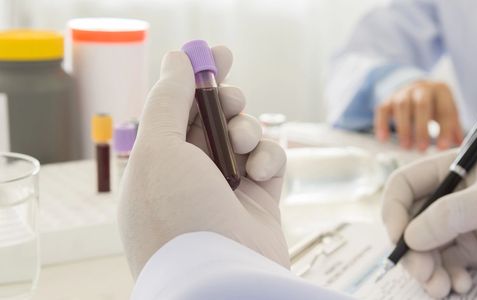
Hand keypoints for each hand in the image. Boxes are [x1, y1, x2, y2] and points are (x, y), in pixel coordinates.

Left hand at [118, 48, 288, 276]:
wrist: (222, 279)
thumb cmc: (178, 218)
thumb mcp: (159, 150)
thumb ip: (168, 101)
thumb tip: (176, 60)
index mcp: (157, 165)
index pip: (175, 110)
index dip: (195, 78)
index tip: (218, 53)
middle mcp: (190, 177)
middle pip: (212, 120)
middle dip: (225, 101)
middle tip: (231, 98)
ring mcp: (227, 190)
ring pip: (244, 137)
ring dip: (246, 129)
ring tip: (242, 141)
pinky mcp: (261, 202)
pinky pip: (270, 161)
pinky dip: (269, 156)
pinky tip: (261, 170)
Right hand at [374, 80, 462, 150]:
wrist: (417, 88)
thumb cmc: (435, 105)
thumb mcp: (447, 112)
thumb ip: (454, 128)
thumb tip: (462, 148)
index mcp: (441, 90)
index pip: (445, 110)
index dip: (445, 130)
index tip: (442, 148)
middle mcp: (422, 88)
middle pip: (422, 105)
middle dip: (422, 128)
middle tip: (422, 148)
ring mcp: (403, 92)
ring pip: (402, 107)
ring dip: (404, 128)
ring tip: (406, 147)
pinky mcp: (388, 99)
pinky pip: (383, 110)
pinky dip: (382, 124)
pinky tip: (383, 139)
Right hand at [382, 151, 476, 297]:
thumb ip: (451, 214)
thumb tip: (410, 236)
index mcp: (453, 170)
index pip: (405, 185)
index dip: (393, 210)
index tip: (398, 238)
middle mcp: (451, 196)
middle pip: (409, 222)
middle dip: (411, 250)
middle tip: (423, 273)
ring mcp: (460, 225)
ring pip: (423, 248)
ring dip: (426, 270)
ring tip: (441, 287)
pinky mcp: (471, 250)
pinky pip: (443, 265)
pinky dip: (445, 278)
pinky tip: (462, 285)